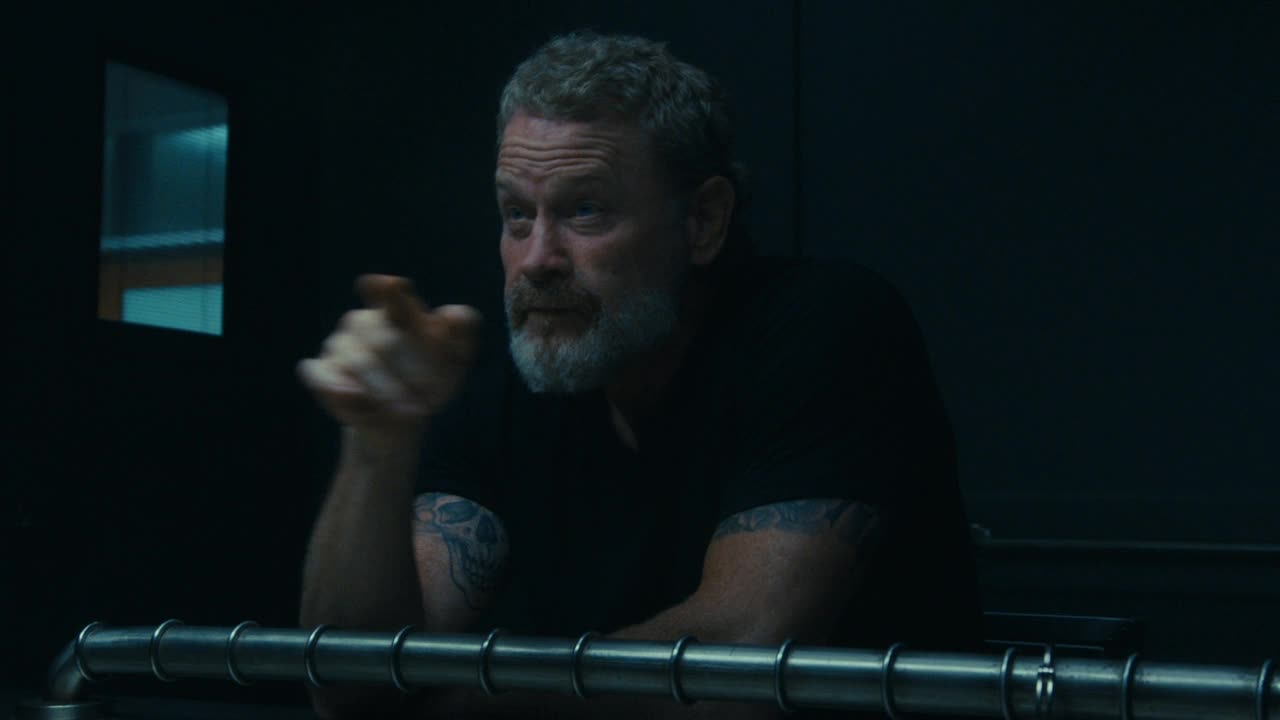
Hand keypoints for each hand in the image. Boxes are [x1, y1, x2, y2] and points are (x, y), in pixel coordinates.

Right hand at [298, 274, 481, 442]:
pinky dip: (341, 388)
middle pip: (385, 341)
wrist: (406, 417)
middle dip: (413, 371)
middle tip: (434, 397)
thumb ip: (464, 331)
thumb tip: (451, 314)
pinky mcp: (321, 370)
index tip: (392, 284)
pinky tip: (359, 399)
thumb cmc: (434, 378)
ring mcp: (339, 345)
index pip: (393, 296)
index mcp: (396, 310)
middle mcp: (363, 321)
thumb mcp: (457, 357)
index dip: (391, 292)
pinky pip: (325, 376)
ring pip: (360, 363)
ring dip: (388, 390)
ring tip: (414, 412)